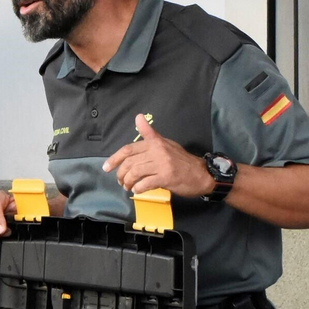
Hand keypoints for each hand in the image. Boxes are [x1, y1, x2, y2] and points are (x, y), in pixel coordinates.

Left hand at [102, 115, 216, 197]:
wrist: (201, 174)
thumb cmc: (181, 160)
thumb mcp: (165, 144)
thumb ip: (150, 134)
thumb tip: (138, 117)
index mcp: (155, 143)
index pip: (128, 149)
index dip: (115, 159)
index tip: (106, 168)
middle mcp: (157, 151)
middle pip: (130, 162)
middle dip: (121, 174)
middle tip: (120, 181)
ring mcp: (162, 164)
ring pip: (135, 173)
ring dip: (128, 182)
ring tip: (128, 187)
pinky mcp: (166, 177)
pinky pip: (145, 183)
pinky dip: (138, 188)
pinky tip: (138, 190)